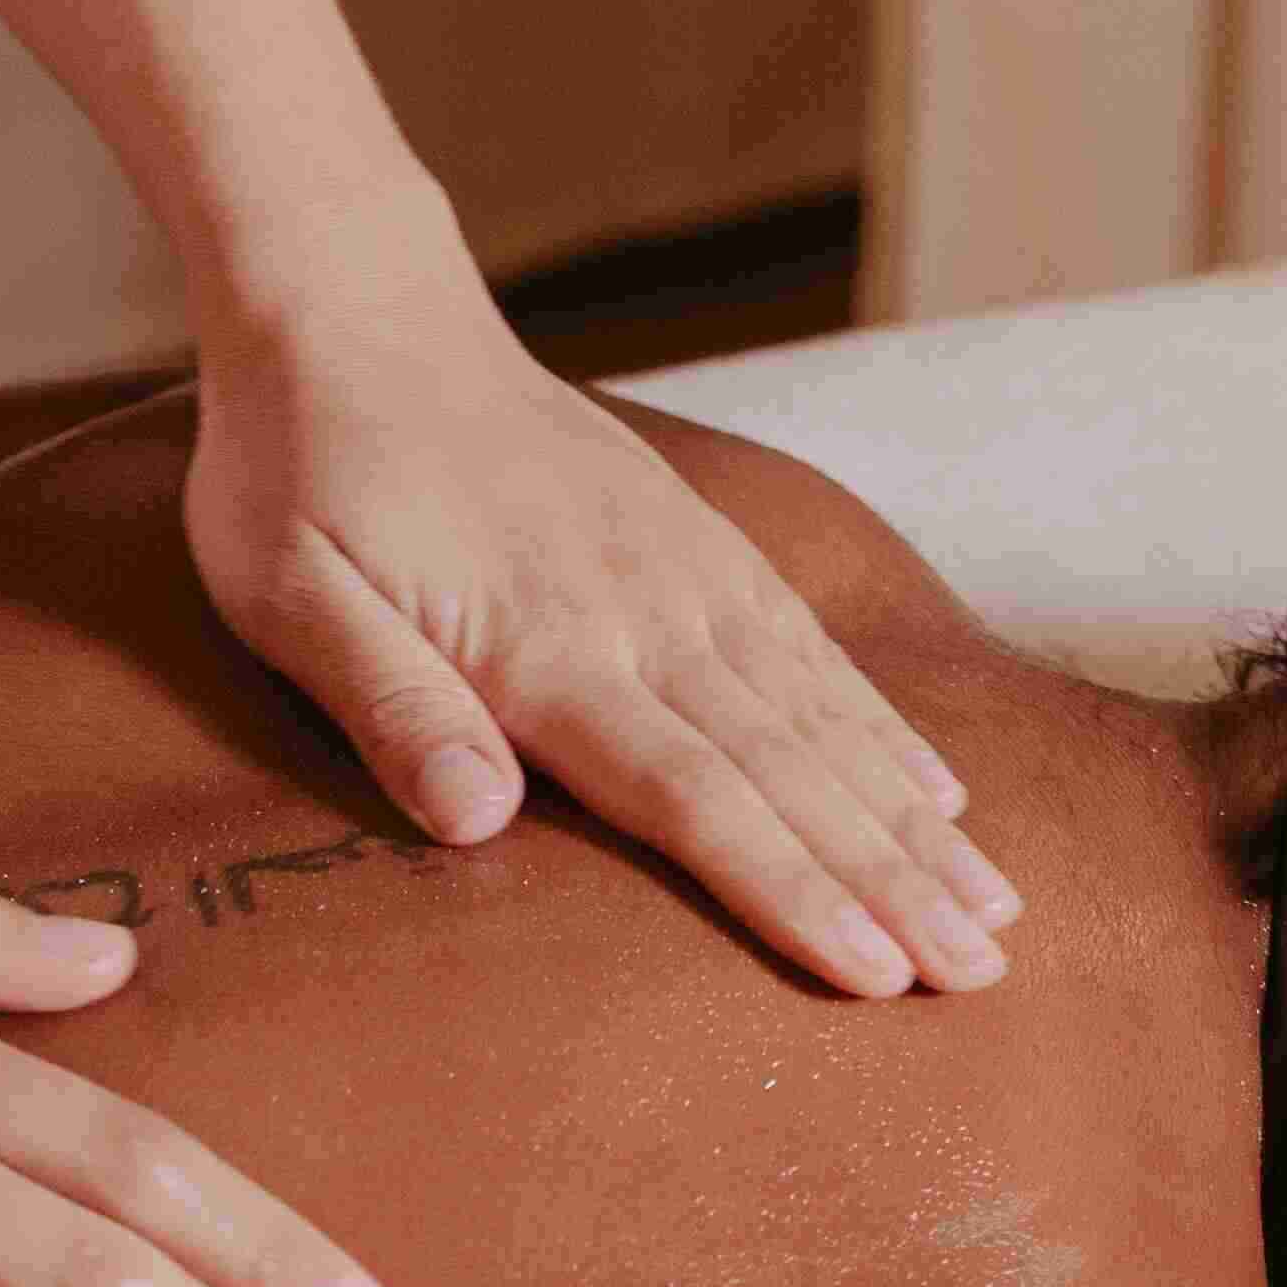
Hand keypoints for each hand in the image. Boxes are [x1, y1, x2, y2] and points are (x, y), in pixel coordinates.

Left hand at [183, 283, 1023, 999]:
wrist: (354, 312)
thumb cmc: (300, 474)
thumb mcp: (290, 597)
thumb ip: (390, 706)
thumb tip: (475, 822)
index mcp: (545, 650)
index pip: (695, 796)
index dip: (791, 890)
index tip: (878, 973)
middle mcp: (643, 616)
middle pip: (790, 773)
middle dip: (893, 884)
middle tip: (983, 974)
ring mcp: (684, 576)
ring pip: (823, 721)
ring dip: (912, 825)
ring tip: (995, 907)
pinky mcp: (697, 546)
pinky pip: (811, 652)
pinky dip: (882, 729)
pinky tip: (938, 795)